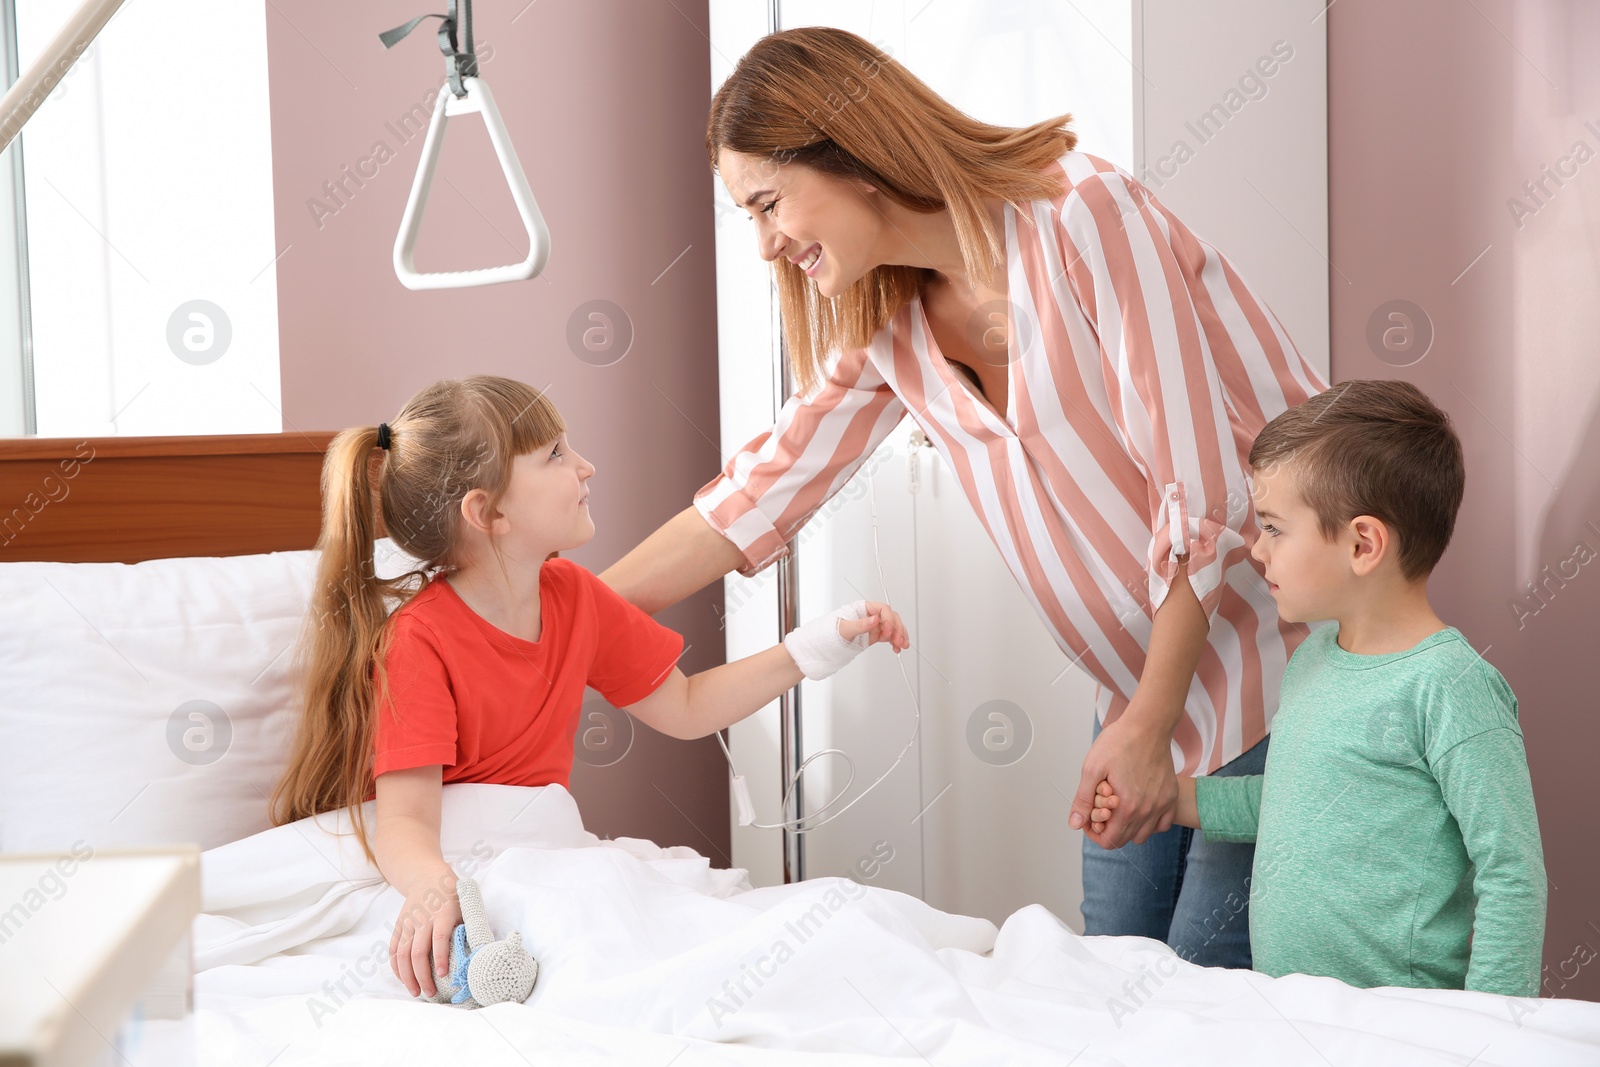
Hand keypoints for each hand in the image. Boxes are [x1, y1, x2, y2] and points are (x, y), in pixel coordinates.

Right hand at [390, 882, 461, 997]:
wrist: (428, 877)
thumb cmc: (452, 897)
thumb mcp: (464, 908)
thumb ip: (467, 929)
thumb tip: (476, 957)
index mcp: (443, 914)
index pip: (439, 938)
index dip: (441, 958)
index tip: (443, 976)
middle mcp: (423, 919)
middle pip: (417, 952)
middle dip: (422, 976)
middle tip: (429, 993)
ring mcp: (408, 923)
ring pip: (402, 954)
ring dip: (407, 976)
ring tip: (416, 992)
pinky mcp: (399, 926)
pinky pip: (393, 949)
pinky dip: (396, 967)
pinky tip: (403, 979)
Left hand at [840, 599, 908, 652]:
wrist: (832, 642)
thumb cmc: (836, 630)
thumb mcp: (847, 628)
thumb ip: (861, 624)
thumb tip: (874, 619)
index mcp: (865, 608)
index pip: (883, 609)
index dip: (888, 620)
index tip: (888, 632)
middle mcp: (873, 614)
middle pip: (891, 618)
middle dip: (897, 629)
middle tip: (899, 641)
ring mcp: (876, 624)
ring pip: (893, 627)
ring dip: (900, 636)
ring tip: (903, 645)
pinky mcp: (877, 633)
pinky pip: (890, 636)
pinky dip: (895, 642)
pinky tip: (897, 648)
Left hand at [1067, 714, 1178, 847]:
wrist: (1148, 726)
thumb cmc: (1119, 742)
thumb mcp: (1092, 768)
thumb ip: (1083, 800)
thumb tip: (1075, 823)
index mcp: (1127, 808)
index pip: (1109, 841)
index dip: (1094, 833)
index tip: (1089, 817)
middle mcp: (1147, 811)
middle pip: (1124, 839)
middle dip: (1108, 829)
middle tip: (1101, 809)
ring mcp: (1162, 805)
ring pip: (1143, 835)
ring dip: (1128, 828)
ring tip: (1118, 808)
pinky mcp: (1170, 796)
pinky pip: (1162, 824)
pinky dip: (1150, 822)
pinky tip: (1139, 808)